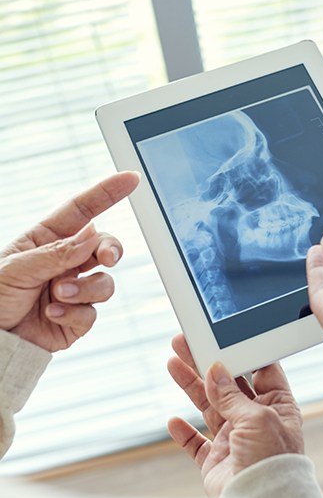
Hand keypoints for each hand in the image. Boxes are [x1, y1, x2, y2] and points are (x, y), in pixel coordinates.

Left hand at [0, 172, 139, 351]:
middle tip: (108, 258)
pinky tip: (51, 315)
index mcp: (46, 240)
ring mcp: (73, 290)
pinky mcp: (77, 318)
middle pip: (104, 246)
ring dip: (85, 289)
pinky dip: (73, 314)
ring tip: (58, 295)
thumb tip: (93, 235)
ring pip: (104, 282)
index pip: (82, 210)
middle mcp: (64, 262)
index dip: (107, 193)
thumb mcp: (16, 269)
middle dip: (112, 250)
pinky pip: (92, 313)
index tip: (131, 179)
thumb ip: (58, 253)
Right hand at [167, 334, 303, 497]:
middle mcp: (255, 419)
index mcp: (276, 405)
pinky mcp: (216, 460)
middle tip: (188, 342)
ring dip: (190, 385)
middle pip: (227, 383)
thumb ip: (232, 395)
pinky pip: (196, 443)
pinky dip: (183, 432)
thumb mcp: (258, 417)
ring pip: (208, 405)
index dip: (241, 353)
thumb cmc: (273, 460)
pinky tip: (173, 420)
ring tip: (173, 362)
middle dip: (207, 362)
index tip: (223, 336)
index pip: (259, 370)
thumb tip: (215, 371)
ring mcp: (234, 438)